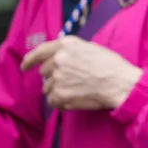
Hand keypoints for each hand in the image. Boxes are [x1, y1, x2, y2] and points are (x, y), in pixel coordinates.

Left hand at [22, 38, 141, 111]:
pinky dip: (62, 102)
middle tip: (73, 81)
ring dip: (59, 90)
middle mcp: (58, 59)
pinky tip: (76, 99)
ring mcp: (58, 78)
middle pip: (45, 72)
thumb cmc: (112, 66)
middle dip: (54, 77)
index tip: (25, 67)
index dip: (29, 60)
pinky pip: (53, 101)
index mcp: (66, 45)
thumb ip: (70, 51)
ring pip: (48, 88)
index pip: (39, 51)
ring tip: (78, 90)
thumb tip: (56, 58)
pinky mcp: (60, 95)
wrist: (122, 84)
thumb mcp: (91, 48)